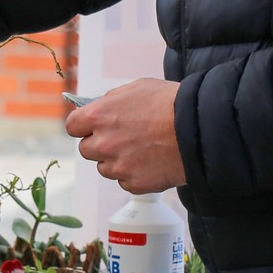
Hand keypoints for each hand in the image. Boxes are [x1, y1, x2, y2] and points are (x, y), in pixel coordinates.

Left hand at [66, 79, 186, 193]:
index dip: (83, 126)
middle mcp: (103, 143)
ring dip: (116, 161)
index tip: (91, 127)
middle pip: (87, 149)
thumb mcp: (136, 89)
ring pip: (105, 167)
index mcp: (99, 116)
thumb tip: (98, 108)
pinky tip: (151, 162)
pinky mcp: (134, 184)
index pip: (72, 126)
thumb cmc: (171, 104)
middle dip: (100, 144)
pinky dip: (134, 174)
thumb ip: (111, 101)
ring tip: (141, 149)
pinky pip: (124, 181)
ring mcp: (118, 166)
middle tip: (122, 138)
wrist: (200, 130)